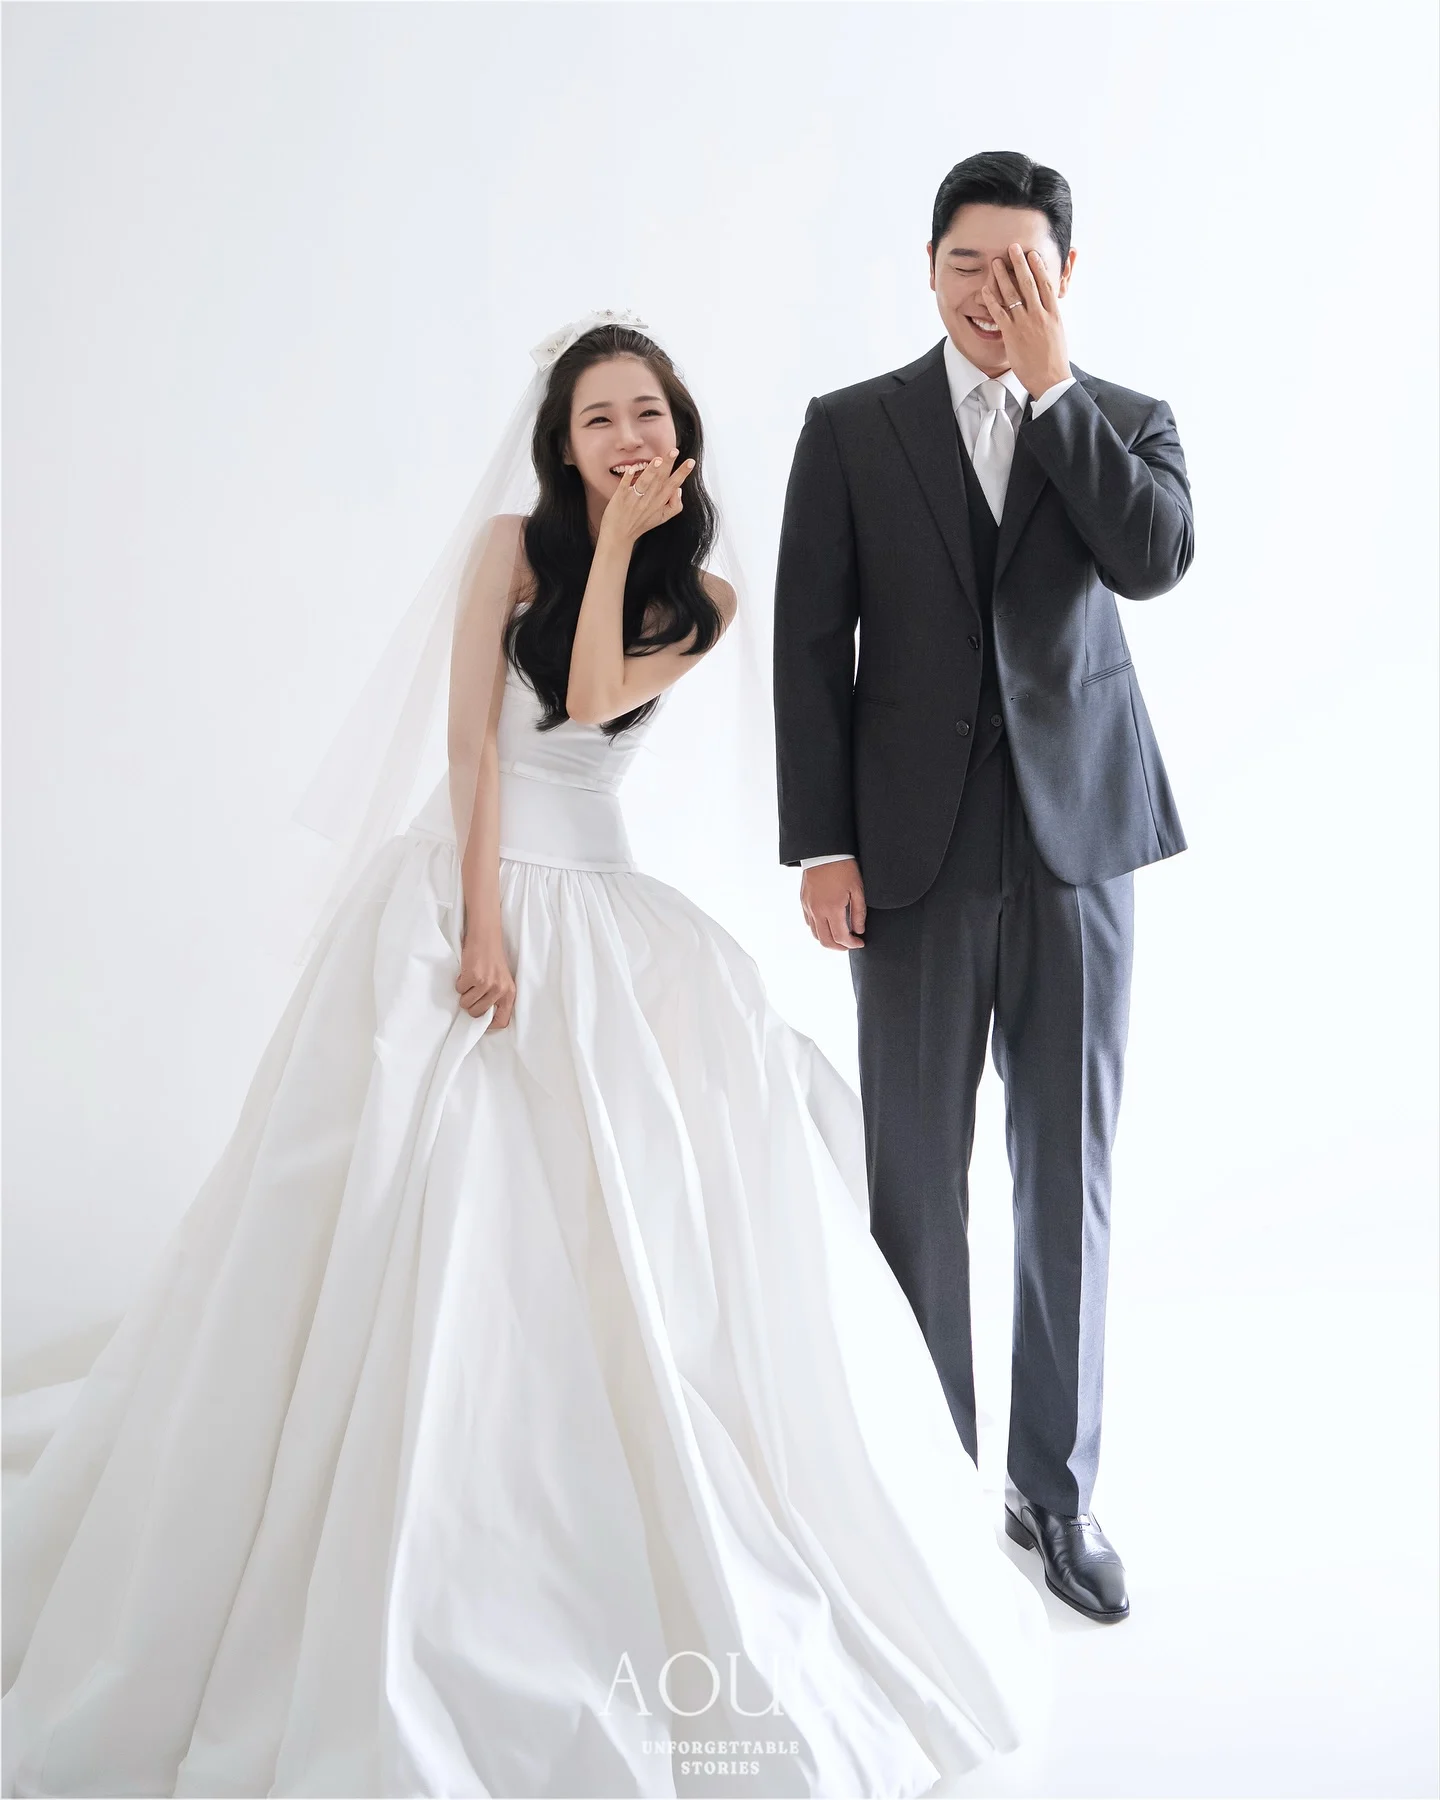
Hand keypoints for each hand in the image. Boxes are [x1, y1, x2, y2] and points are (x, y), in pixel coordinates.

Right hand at [457, 917, 515, 1027]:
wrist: (486, 938)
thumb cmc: (493, 960)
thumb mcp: (502, 981)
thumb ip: (498, 998)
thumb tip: (484, 1019)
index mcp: (510, 994)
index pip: (502, 1022)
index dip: (489, 1025)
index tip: (481, 1020)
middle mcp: (500, 990)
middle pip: (477, 1014)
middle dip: (470, 1006)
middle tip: (472, 992)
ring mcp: (486, 983)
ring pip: (466, 1004)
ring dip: (464, 994)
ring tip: (470, 981)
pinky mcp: (473, 977)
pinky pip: (459, 990)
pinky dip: (459, 983)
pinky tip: (466, 973)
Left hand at [599, 451, 694, 546]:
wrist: (619, 536)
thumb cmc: (640, 524)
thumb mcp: (662, 518)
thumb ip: (674, 506)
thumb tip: (679, 489)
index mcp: (659, 503)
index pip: (673, 485)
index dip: (682, 473)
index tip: (690, 462)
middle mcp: (648, 500)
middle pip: (660, 480)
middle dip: (668, 465)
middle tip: (675, 451)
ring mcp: (634, 499)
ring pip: (645, 483)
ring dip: (651, 472)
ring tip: (658, 460)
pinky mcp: (620, 498)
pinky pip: (624, 487)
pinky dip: (628, 478)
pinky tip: (632, 468)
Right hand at [801, 857, 865, 950]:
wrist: (824, 851)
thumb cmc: (843, 868)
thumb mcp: (857, 889)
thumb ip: (859, 913)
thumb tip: (859, 930)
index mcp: (832, 908)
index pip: (841, 937)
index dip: (852, 944)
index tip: (860, 942)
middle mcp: (817, 911)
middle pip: (826, 941)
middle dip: (839, 947)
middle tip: (850, 944)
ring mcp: (808, 906)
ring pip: (815, 934)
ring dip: (828, 940)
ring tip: (840, 937)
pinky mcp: (803, 901)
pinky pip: (809, 922)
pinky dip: (819, 929)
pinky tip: (828, 925)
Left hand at [978, 243, 1071, 399]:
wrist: (1051, 379)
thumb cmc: (1054, 359)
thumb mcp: (1058, 332)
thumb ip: (1050, 317)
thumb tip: (1047, 307)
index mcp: (1053, 313)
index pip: (1046, 284)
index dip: (1038, 267)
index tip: (1033, 254)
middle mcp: (1040, 315)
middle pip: (1028, 283)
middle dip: (1020, 263)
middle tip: (1012, 247)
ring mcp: (1025, 324)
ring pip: (1013, 295)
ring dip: (1003, 277)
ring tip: (996, 263)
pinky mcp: (1012, 335)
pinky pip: (999, 314)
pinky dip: (991, 300)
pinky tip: (985, 290)